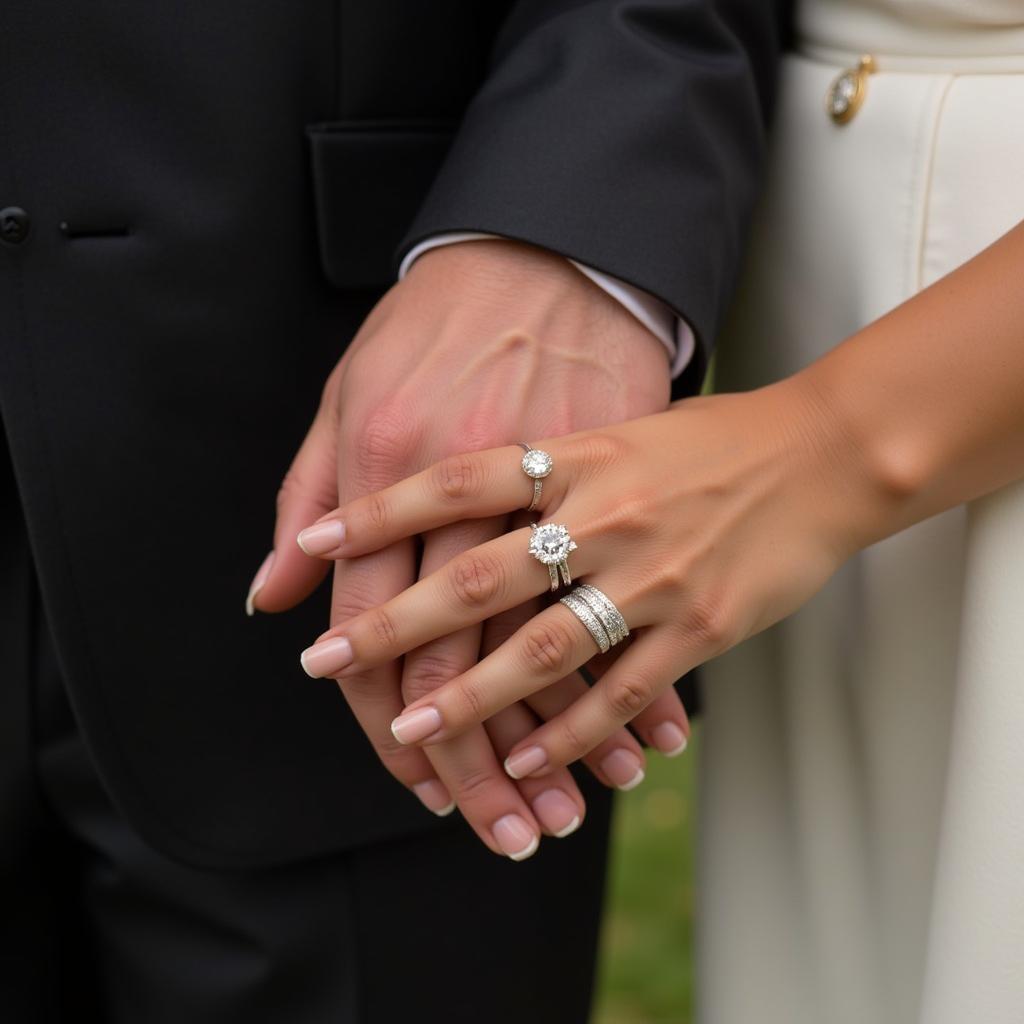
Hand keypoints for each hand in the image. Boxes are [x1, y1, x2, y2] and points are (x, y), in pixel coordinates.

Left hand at [248, 238, 684, 856]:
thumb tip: (460, 488)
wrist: (823, 452)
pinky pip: (622, 691)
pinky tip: (526, 759)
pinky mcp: (704, 625)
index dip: (380, 511)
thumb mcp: (616, 419)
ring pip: (544, 649)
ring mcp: (656, 573)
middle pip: (480, 575)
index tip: (315, 541)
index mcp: (577, 453)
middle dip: (396, 626)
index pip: (455, 481)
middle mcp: (607, 511)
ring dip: (471, 699)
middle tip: (325, 662)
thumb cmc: (708, 436)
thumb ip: (535, 457)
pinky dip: (570, 731)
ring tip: (409, 730)